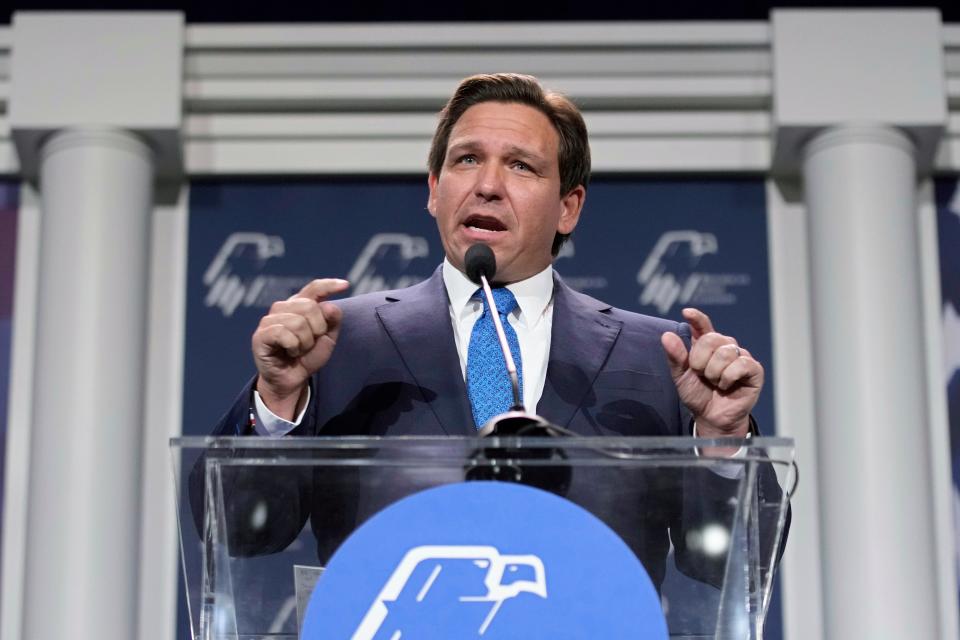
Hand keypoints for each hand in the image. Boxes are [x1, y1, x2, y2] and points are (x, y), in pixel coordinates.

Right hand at [252, 278, 348, 419]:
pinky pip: (284, 334)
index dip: (329, 285)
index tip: (346, 285)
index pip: (314, 288)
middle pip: (310, 307)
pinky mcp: (260, 335)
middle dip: (318, 329)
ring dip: (305, 343)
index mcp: (299, 305)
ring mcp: (269, 320)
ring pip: (298, 322)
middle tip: (310, 344)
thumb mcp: (326, 339)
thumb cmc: (307, 357)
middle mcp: (282, 307)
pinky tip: (289, 352)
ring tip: (299, 350)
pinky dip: (293, 346)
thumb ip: (332, 321)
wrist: (291, 380)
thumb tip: (330, 306)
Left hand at [660, 308, 762, 437]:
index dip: (697, 318)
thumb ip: (676, 356)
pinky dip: (728, 377)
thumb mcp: (681, 377)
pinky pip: (741, 364)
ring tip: (715, 383)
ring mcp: (741, 357)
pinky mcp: (754, 369)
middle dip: (700, 360)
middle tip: (702, 375)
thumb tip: (667, 335)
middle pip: (712, 338)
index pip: (703, 326)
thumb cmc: (698, 395)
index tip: (687, 312)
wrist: (711, 417)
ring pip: (725, 352)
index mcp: (706, 346)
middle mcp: (725, 347)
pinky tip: (727, 385)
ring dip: (714, 373)